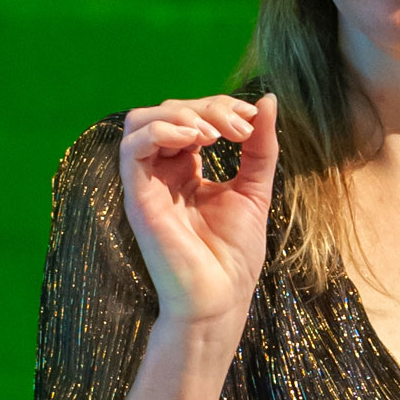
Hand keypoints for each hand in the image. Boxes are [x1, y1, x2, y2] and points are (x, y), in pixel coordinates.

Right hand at [120, 94, 277, 330]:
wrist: (221, 299)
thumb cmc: (234, 255)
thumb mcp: (255, 189)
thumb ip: (260, 146)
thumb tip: (268, 100)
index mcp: (185, 169)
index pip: (192, 117)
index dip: (221, 107)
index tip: (253, 120)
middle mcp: (162, 172)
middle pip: (168, 111)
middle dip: (208, 108)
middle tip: (240, 129)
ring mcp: (147, 184)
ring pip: (141, 120)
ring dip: (182, 114)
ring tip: (215, 134)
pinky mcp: (139, 198)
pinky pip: (132, 148)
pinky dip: (160, 131)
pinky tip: (193, 140)